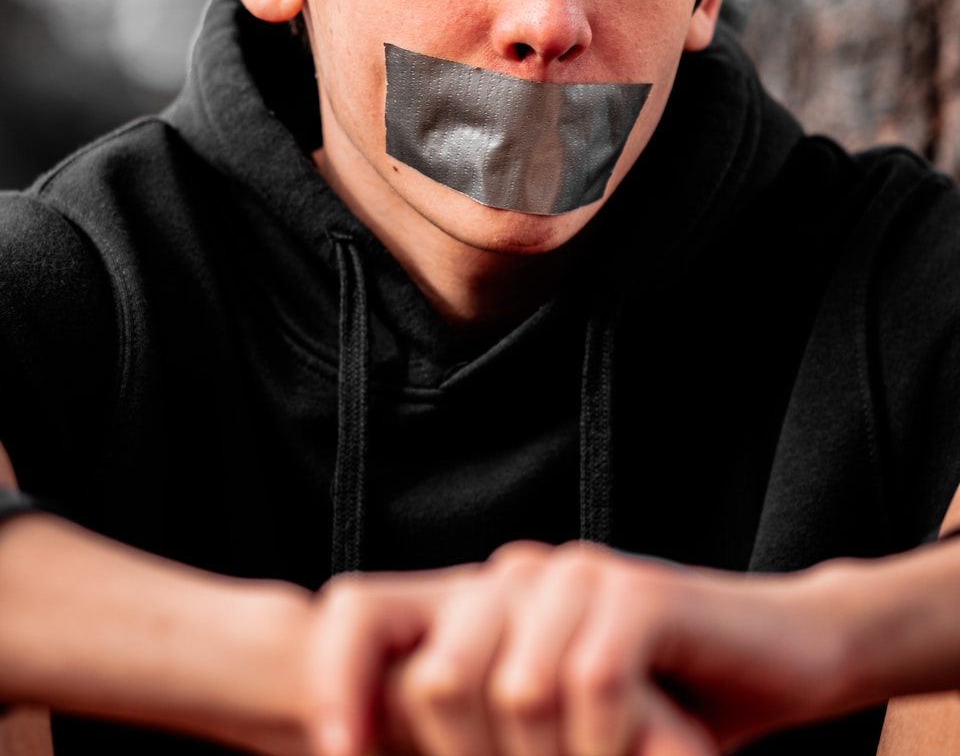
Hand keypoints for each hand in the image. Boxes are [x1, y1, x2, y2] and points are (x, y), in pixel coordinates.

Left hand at [305, 542, 847, 755]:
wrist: (781, 656)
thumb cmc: (661, 705)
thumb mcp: (549, 723)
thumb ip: (481, 726)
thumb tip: (369, 751)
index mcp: (481, 596)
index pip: (360, 612)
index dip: (335, 688)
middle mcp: (520, 572)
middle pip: (438, 679)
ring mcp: (580, 575)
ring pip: (515, 693)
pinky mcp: (642, 591)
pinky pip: (591, 684)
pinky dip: (611, 747)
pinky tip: (644, 754)